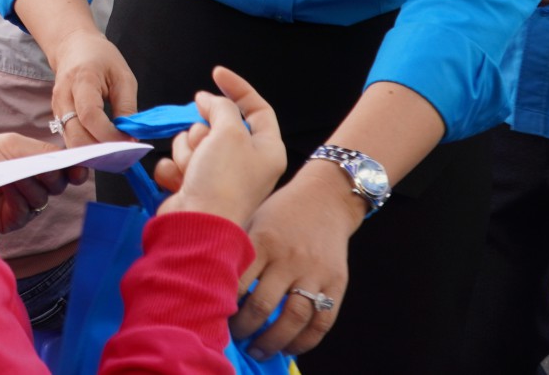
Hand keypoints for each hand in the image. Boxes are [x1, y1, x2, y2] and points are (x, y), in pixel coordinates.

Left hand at [0, 132, 88, 233]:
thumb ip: (41, 151)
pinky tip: (7, 187)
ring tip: (14, 174)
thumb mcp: (13, 145)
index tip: (79, 170)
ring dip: (30, 185)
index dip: (76, 171)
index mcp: (40, 165)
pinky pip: (25, 212)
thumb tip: (65, 161)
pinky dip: (18, 197)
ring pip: (42, 198)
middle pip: (57, 185)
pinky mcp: (13, 219)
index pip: (65, 170)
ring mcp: (25, 203)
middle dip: (51, 176)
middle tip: (41, 168)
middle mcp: (36, 185)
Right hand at [45, 30, 138, 147]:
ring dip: (93, 153)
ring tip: (115, 152)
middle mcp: (63, 96)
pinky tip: (103, 147)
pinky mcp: (56, 116)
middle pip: (76, 135)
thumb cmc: (101, 58)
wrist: (73, 47)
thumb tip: (130, 136)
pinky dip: (86, 147)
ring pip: (71, 142)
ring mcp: (56, 108)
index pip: (90, 115)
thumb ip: (127, 107)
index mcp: (82, 80)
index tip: (129, 142)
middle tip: (124, 153)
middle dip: (101, 150)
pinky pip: (70, 138)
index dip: (109, 134)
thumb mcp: (123, 77)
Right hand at [153, 68, 284, 226]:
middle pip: (218, 124)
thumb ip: (221, 106)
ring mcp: (220, 175)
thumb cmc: (222, 179)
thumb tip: (206, 100)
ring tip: (192, 170)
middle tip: (205, 145)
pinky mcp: (196, 185)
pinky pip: (180, 160)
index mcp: (267, 149)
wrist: (197, 226)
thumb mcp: (229, 132)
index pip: (257, 108)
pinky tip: (179, 182)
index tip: (216, 73)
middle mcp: (247, 161)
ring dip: (188, 151)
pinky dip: (175, 168)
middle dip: (204, 130)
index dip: (237, 88)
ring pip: (194, 140)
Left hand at [231, 162, 363, 359]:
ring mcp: (316, 271)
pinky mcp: (337, 282)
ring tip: (258, 350)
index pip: (238, 282)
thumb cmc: (281, 212)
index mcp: (264, 240)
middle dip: (244, 328)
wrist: (326, 198)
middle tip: (234, 337)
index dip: (223, 305)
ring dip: (273, 341)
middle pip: (263, 305)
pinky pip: (322, 320)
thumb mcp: (254, 220)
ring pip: (294, 318)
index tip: (213, 315)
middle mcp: (290, 257)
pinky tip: (289, 347)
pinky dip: (305, 340)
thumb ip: (238, 250)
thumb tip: (211, 284)